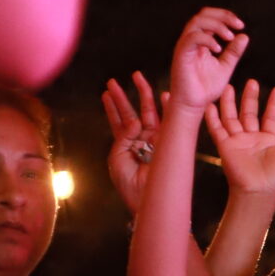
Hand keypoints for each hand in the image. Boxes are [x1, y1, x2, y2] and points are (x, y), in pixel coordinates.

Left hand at [100, 72, 160, 213]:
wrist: (147, 198)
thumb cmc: (128, 184)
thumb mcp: (117, 158)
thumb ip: (123, 137)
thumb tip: (134, 121)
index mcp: (125, 145)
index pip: (118, 121)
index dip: (112, 106)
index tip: (106, 92)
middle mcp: (140, 140)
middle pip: (132, 113)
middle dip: (124, 97)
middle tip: (115, 80)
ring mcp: (155, 140)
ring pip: (148, 114)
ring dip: (143, 96)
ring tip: (137, 77)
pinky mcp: (168, 143)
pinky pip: (166, 123)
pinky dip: (166, 109)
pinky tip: (165, 95)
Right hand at [168, 7, 247, 110]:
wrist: (194, 103)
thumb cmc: (206, 87)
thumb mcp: (226, 66)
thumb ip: (233, 52)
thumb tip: (244, 35)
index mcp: (201, 41)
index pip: (210, 18)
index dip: (225, 16)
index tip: (241, 25)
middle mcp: (191, 40)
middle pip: (202, 15)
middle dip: (222, 16)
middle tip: (238, 25)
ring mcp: (185, 46)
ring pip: (196, 23)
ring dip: (216, 26)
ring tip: (229, 37)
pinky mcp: (181, 54)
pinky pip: (191, 39)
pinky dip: (206, 39)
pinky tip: (219, 49)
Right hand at [204, 79, 274, 200]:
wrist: (259, 194)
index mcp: (269, 142)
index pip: (271, 118)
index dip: (274, 105)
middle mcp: (252, 139)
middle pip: (250, 113)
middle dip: (251, 98)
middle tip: (252, 82)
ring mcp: (238, 141)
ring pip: (232, 117)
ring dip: (230, 102)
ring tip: (229, 86)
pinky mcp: (225, 146)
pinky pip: (217, 128)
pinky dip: (212, 117)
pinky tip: (210, 104)